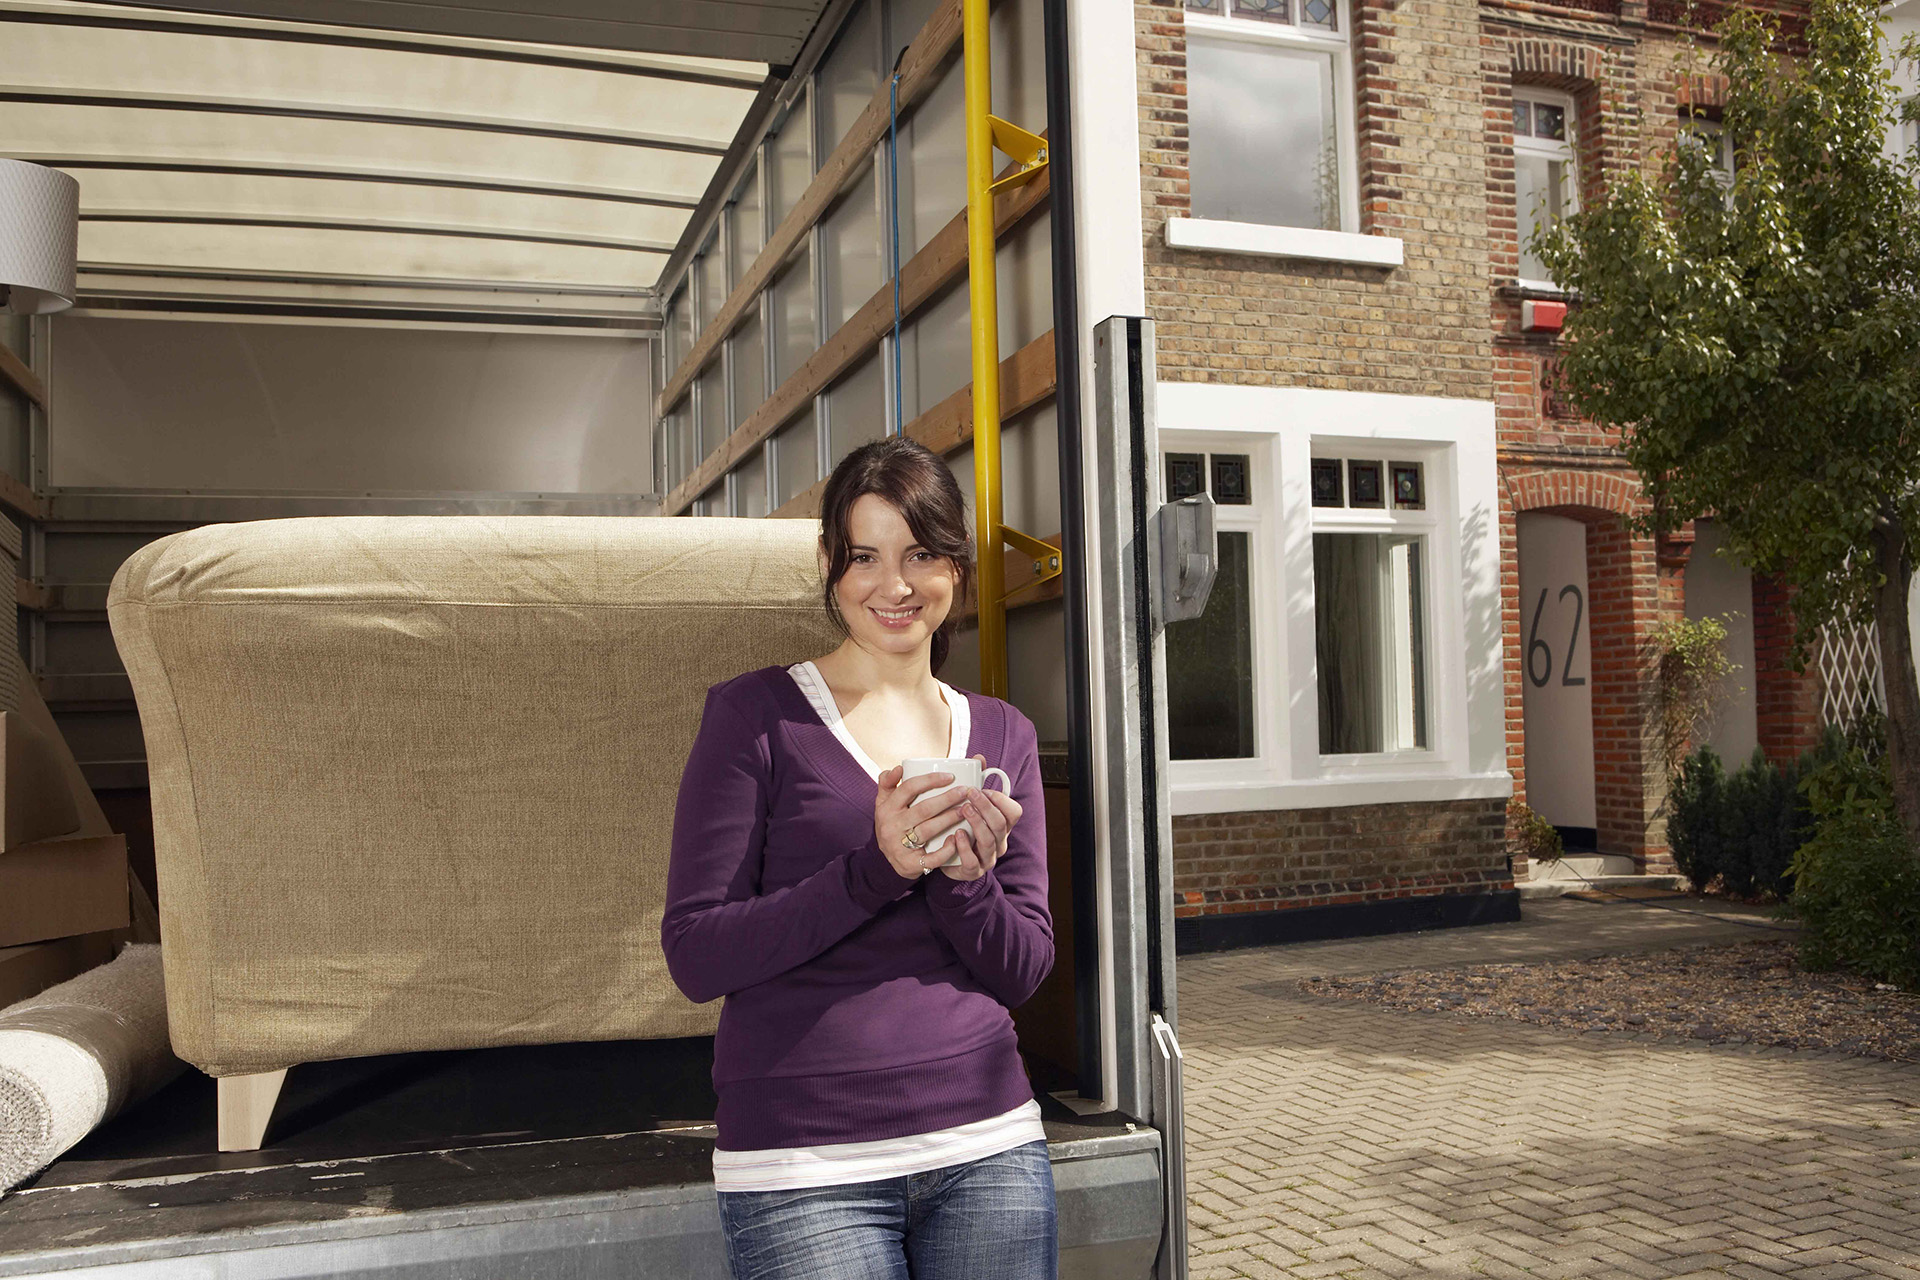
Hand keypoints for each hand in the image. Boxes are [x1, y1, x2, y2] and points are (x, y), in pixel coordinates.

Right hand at [874, 766, 971, 878]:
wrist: (887, 859)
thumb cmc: (891, 824)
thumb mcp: (883, 803)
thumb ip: (887, 783)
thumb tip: (898, 768)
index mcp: (887, 808)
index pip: (908, 788)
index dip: (930, 780)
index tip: (950, 776)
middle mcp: (892, 826)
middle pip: (923, 809)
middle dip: (947, 799)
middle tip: (965, 792)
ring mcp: (900, 846)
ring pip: (928, 830)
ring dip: (949, 819)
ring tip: (966, 811)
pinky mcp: (909, 864)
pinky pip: (931, 857)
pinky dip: (946, 849)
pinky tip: (957, 839)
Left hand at [939, 754, 1023, 881]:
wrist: (944, 859)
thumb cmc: (959, 827)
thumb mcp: (968, 806)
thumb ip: (975, 782)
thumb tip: (979, 758)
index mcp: (1001, 826)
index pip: (1014, 812)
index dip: (1001, 800)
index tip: (984, 789)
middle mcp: (998, 842)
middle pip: (1000, 824)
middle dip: (987, 807)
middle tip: (970, 793)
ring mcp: (987, 858)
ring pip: (989, 841)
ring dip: (977, 822)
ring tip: (963, 809)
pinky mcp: (972, 871)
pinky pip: (972, 861)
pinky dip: (964, 847)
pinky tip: (956, 834)